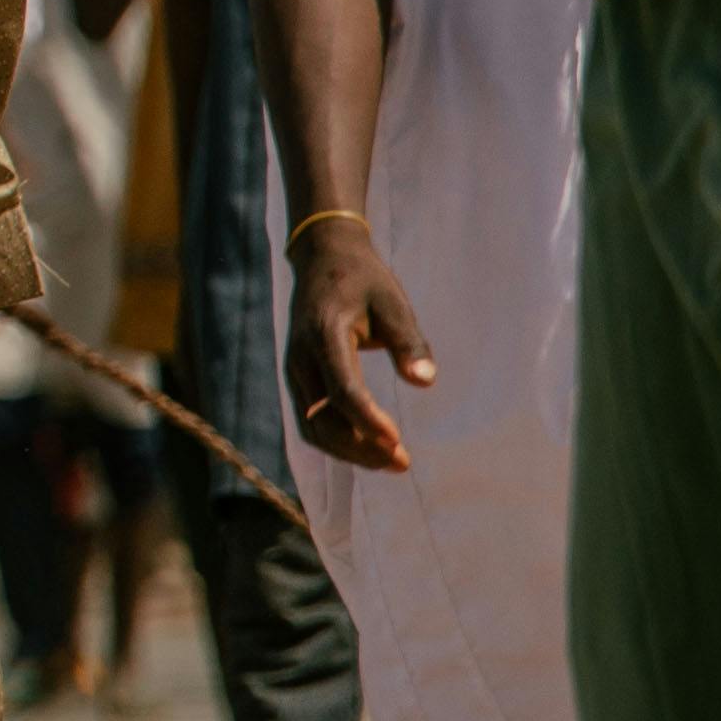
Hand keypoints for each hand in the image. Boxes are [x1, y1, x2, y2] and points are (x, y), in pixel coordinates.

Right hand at [285, 219, 440, 475]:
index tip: (397, 442)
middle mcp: (301, 357)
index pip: (341, 388)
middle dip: (359, 446)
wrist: (323, 259)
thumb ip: (409, 343)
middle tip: (402, 461)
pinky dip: (339, 439)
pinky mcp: (299, 378)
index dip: (367, 419)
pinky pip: (311, 418)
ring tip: (391, 461)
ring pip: (312, 425)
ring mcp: (295, 370)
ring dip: (349, 449)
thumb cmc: (364, 280)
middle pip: (320, 418)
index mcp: (324, 333)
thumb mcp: (393, 303)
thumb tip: (425, 383)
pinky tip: (370, 445)